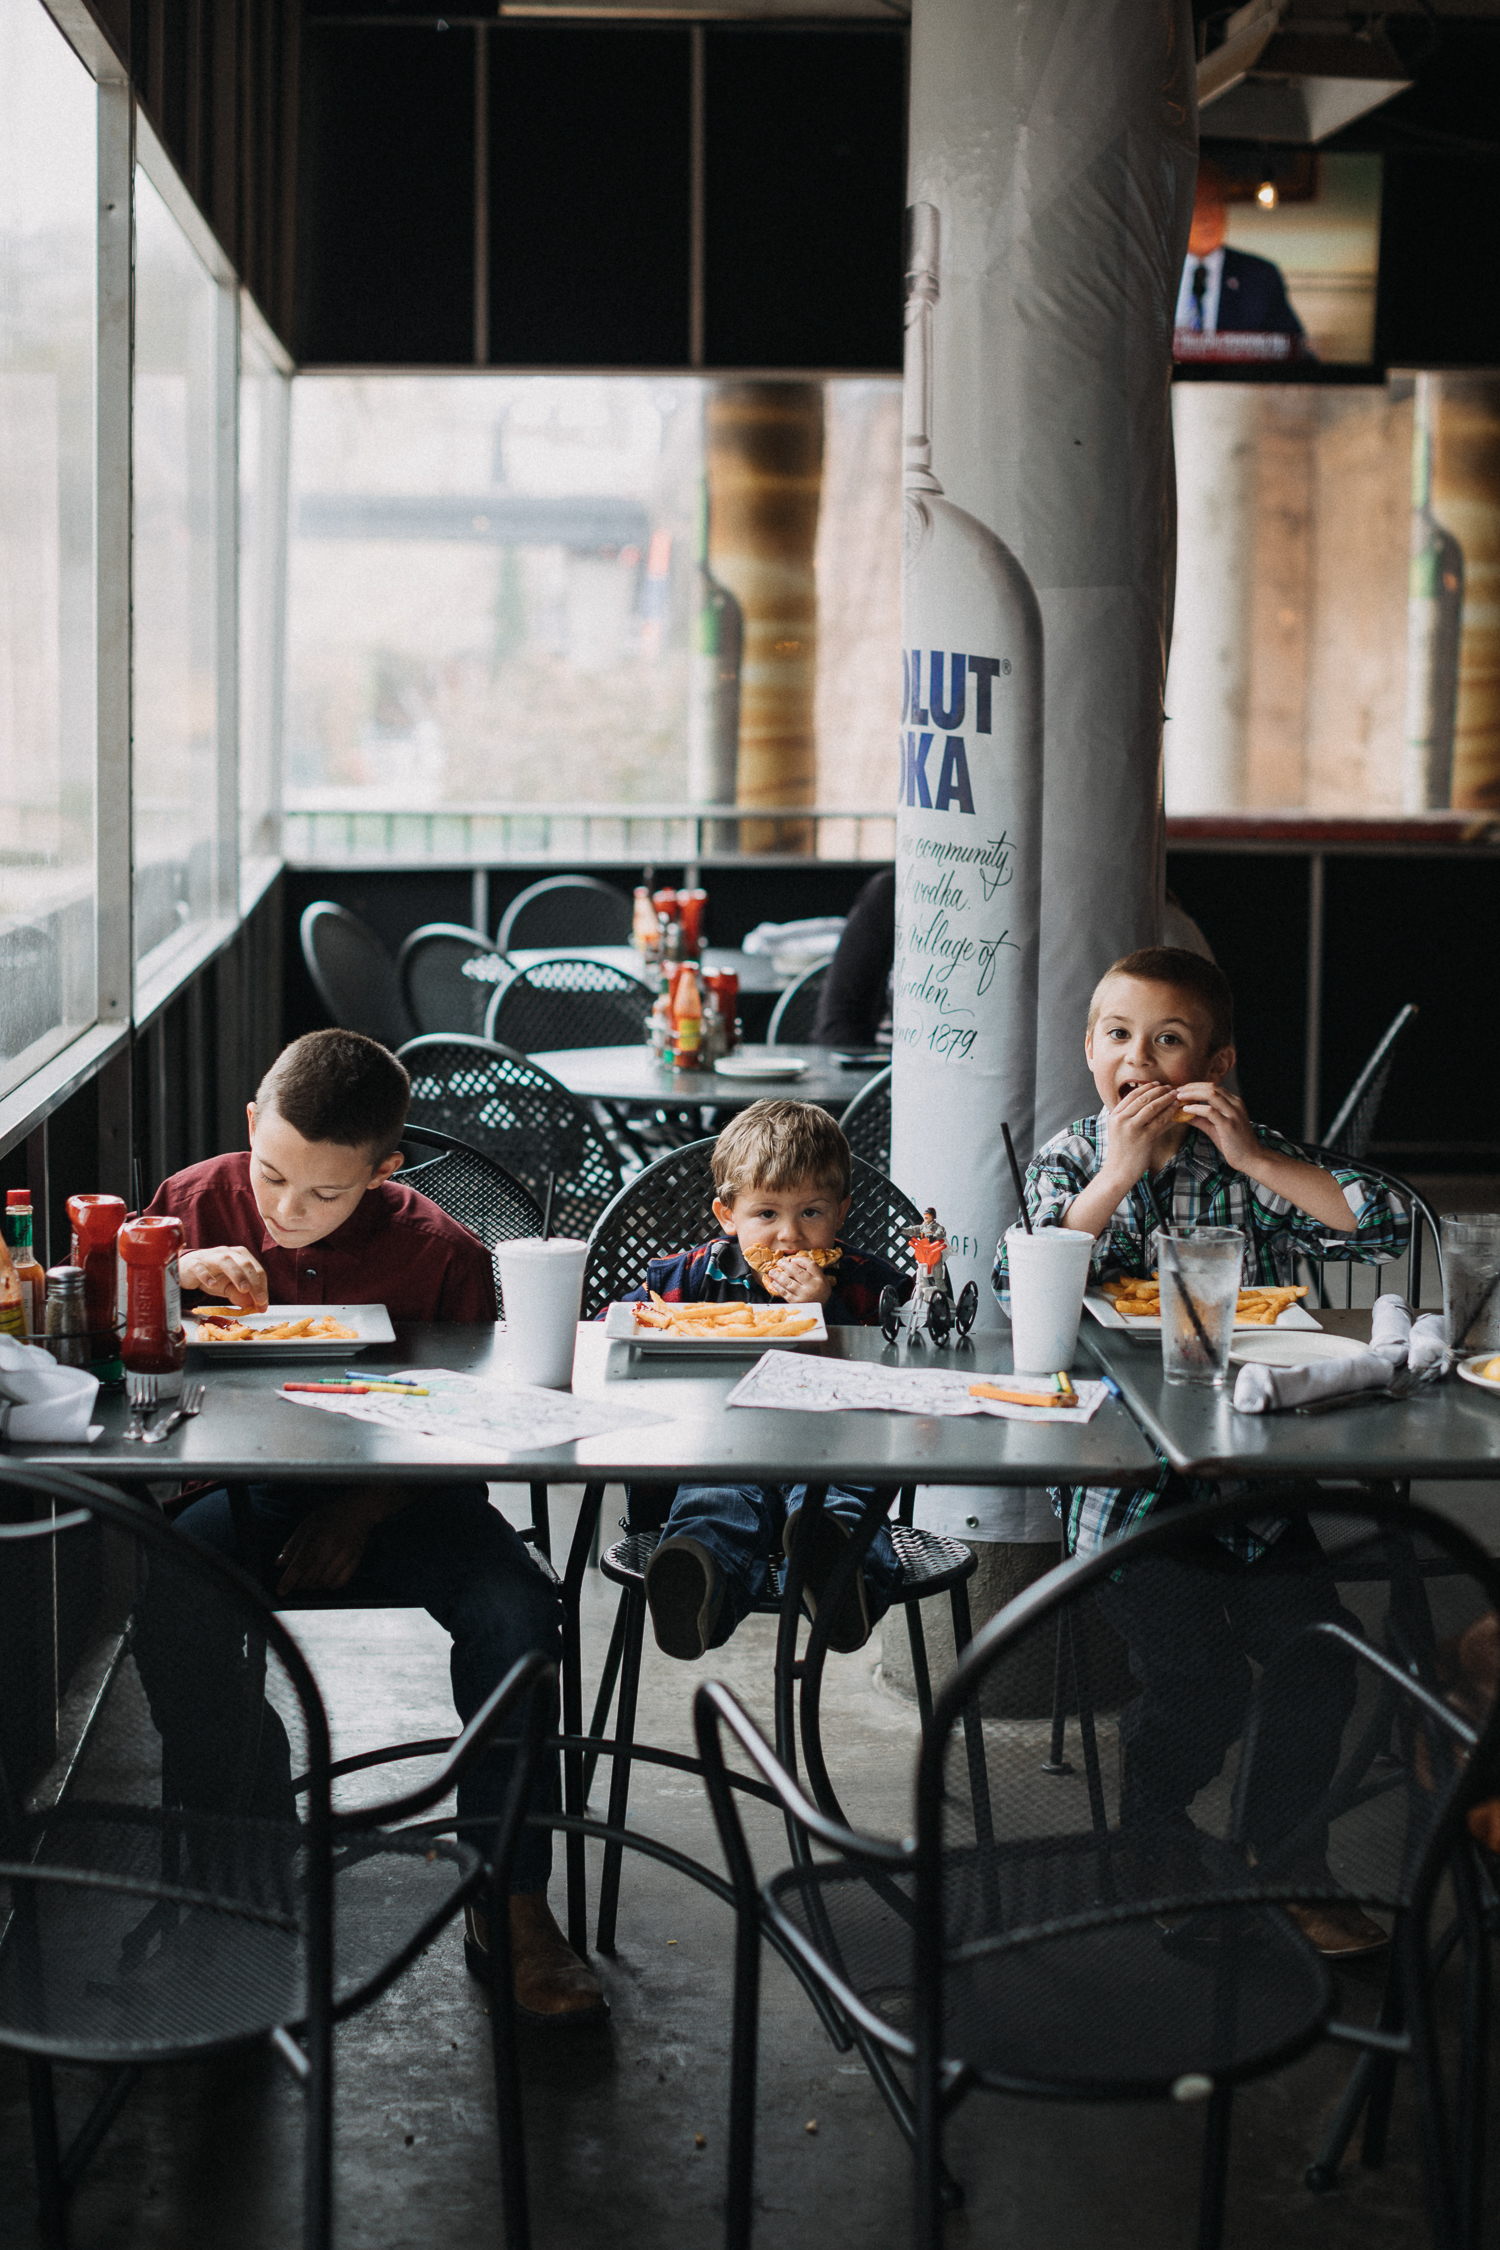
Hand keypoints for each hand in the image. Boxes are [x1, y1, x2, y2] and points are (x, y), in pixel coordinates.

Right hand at [180, 1245, 268, 1310]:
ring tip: (244, 1289)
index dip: (262, 1287)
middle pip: (245, 1264)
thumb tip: (257, 1306)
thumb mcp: (229, 1287)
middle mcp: (227, 1252)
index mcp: (240, 1255)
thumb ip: (242, 1295)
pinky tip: (212, 1285)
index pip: (256, 1269)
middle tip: (259, 1300)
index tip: (263, 1304)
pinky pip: (201, 1268)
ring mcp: (210, 1256)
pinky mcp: (194, 1263)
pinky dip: (207, 1276)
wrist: (186, 1270)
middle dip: (255, 1283)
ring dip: (237, 1275)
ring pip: (226, 1262)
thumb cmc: (212, 1276)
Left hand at [275, 1489, 391, 1595]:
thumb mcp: (306, 1525)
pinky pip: (340, 1582)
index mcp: (316, 1538)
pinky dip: (328, 1585)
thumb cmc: (329, 1515)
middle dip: (299, 1585)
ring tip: (307, 1582)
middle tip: (294, 1584)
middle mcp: (331, 1548)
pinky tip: (323, 1581)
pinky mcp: (355, 1560)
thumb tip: (278, 1564)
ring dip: (313, 1586)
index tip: (280, 1591)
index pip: (299, 1566)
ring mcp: (345, 1556)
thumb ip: (292, 1545)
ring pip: (325, 1582)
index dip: (288, 1581)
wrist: (358, 1509)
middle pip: (311, 1577)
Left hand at [759, 1253, 835, 1305]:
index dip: (800, 1260)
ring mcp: (804, 1295)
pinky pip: (785, 1293)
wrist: (818, 1310)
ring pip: (789, 1283)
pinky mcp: (796, 1302)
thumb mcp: (821, 1280)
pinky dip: (778, 1287)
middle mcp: (812, 1286)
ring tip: (772, 1272)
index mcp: (820, 1279)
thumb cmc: (818, 1292)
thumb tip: (794, 1261)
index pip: (811, 1265)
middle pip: (798, 1272)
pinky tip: (774, 1283)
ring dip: (778, 1276)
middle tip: (779, 1262)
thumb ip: (812, 1271)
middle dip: (786, 1266)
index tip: (793, 1259)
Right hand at [1101, 1082, 1183, 1186]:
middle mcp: (1121, 1119)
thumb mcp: (1120, 1131)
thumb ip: (1129, 1117)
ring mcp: (1132, 1128)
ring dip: (1166, 1099)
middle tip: (1170, 1087)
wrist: (1118, 1172)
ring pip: (1152, 1107)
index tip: (1158, 1084)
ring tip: (1175, 1095)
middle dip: (1159, 1090)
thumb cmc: (1122, 1153)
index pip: (1131, 1095)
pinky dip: (1169, 1113)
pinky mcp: (1143, 1138)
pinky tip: (1176, 1109)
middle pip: (1142, 1098)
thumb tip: (1148, 1104)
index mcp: (1114, 1116)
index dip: (1146, 1087)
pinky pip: (1160, 1121)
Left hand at [1173, 1083, 1260, 1171]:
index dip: (1195, 1086)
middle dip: (1192, 1087)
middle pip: (1211, 1087)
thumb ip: (1201, 1119)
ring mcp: (1233, 1113)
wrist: (1251, 1158)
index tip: (1181, 1089)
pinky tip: (1186, 1110)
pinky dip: (1196, 1108)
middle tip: (1177, 1090)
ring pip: (1211, 1095)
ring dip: (1192, 1094)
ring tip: (1179, 1097)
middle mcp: (1235, 1104)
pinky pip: (1210, 1112)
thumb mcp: (1215, 1128)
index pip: (1213, 1087)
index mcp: (1234, 1102)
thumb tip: (1184, 1114)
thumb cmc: (1234, 1144)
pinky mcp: (1229, 1125)